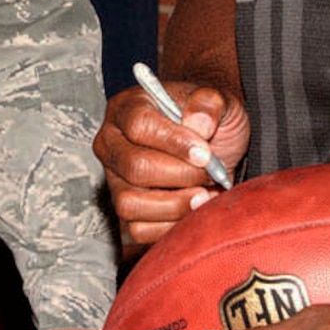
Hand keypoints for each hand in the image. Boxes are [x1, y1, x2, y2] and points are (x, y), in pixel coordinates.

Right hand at [92, 81, 249, 251]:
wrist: (211, 149)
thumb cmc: (207, 121)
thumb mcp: (217, 99)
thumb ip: (209, 102)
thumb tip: (200, 124)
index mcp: (127, 108)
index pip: (139, 125)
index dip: (174, 142)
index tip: (205, 153)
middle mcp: (112, 144)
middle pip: (135, 167)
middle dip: (180, 175)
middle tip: (211, 174)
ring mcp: (114, 181)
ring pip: (130, 203)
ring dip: (175, 205)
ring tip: (205, 195)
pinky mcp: (125, 212)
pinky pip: (138, 230)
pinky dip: (171, 225)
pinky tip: (193, 210)